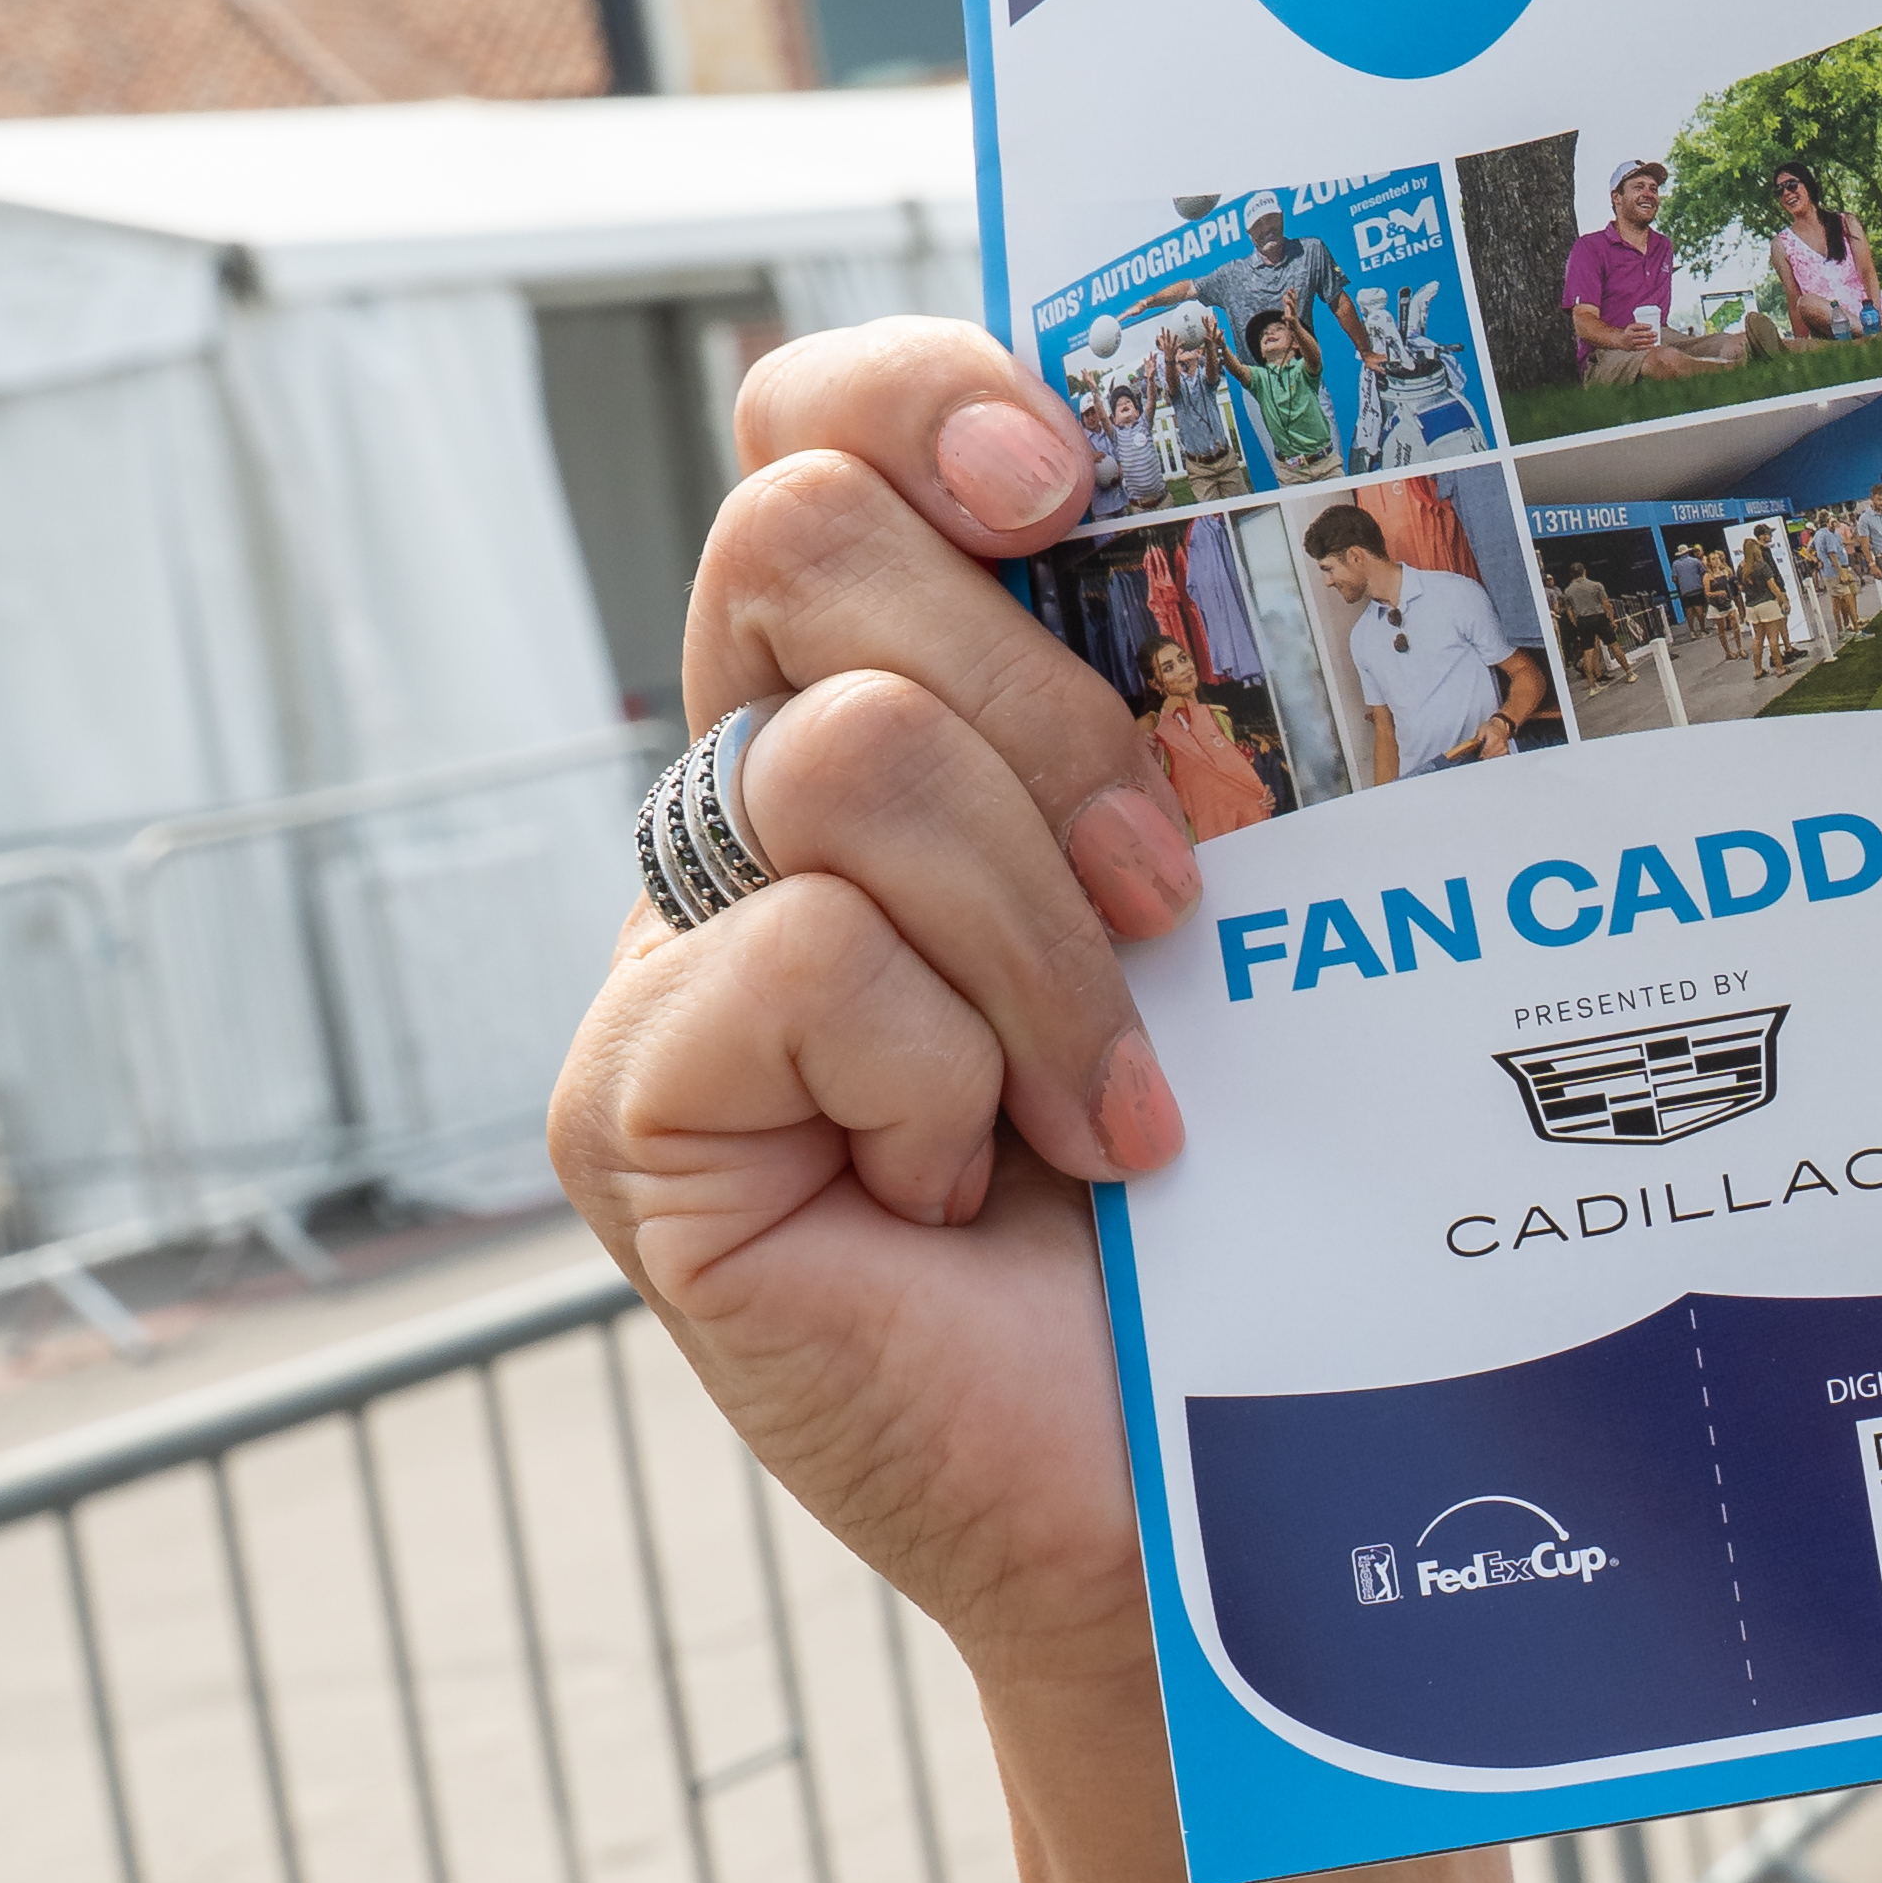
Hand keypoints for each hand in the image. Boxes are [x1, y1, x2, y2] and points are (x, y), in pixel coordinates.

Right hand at [553, 320, 1203, 1715]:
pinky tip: (985, 1187)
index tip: (1075, 480)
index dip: (920, 394)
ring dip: (1032, 935)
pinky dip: (941, 1071)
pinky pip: (795, 957)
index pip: (818, 431)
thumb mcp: (1241, 904)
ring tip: (1116, 1104)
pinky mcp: (634, 1109)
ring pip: (835, 754)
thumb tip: (1204, 527)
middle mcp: (750, 805)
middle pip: (795, 538)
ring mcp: (670, 955)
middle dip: (1037, 701)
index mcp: (895, 707)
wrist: (1211, 1488)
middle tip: (1175, 888)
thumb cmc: (1247, 1196)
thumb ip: (1180, 718)